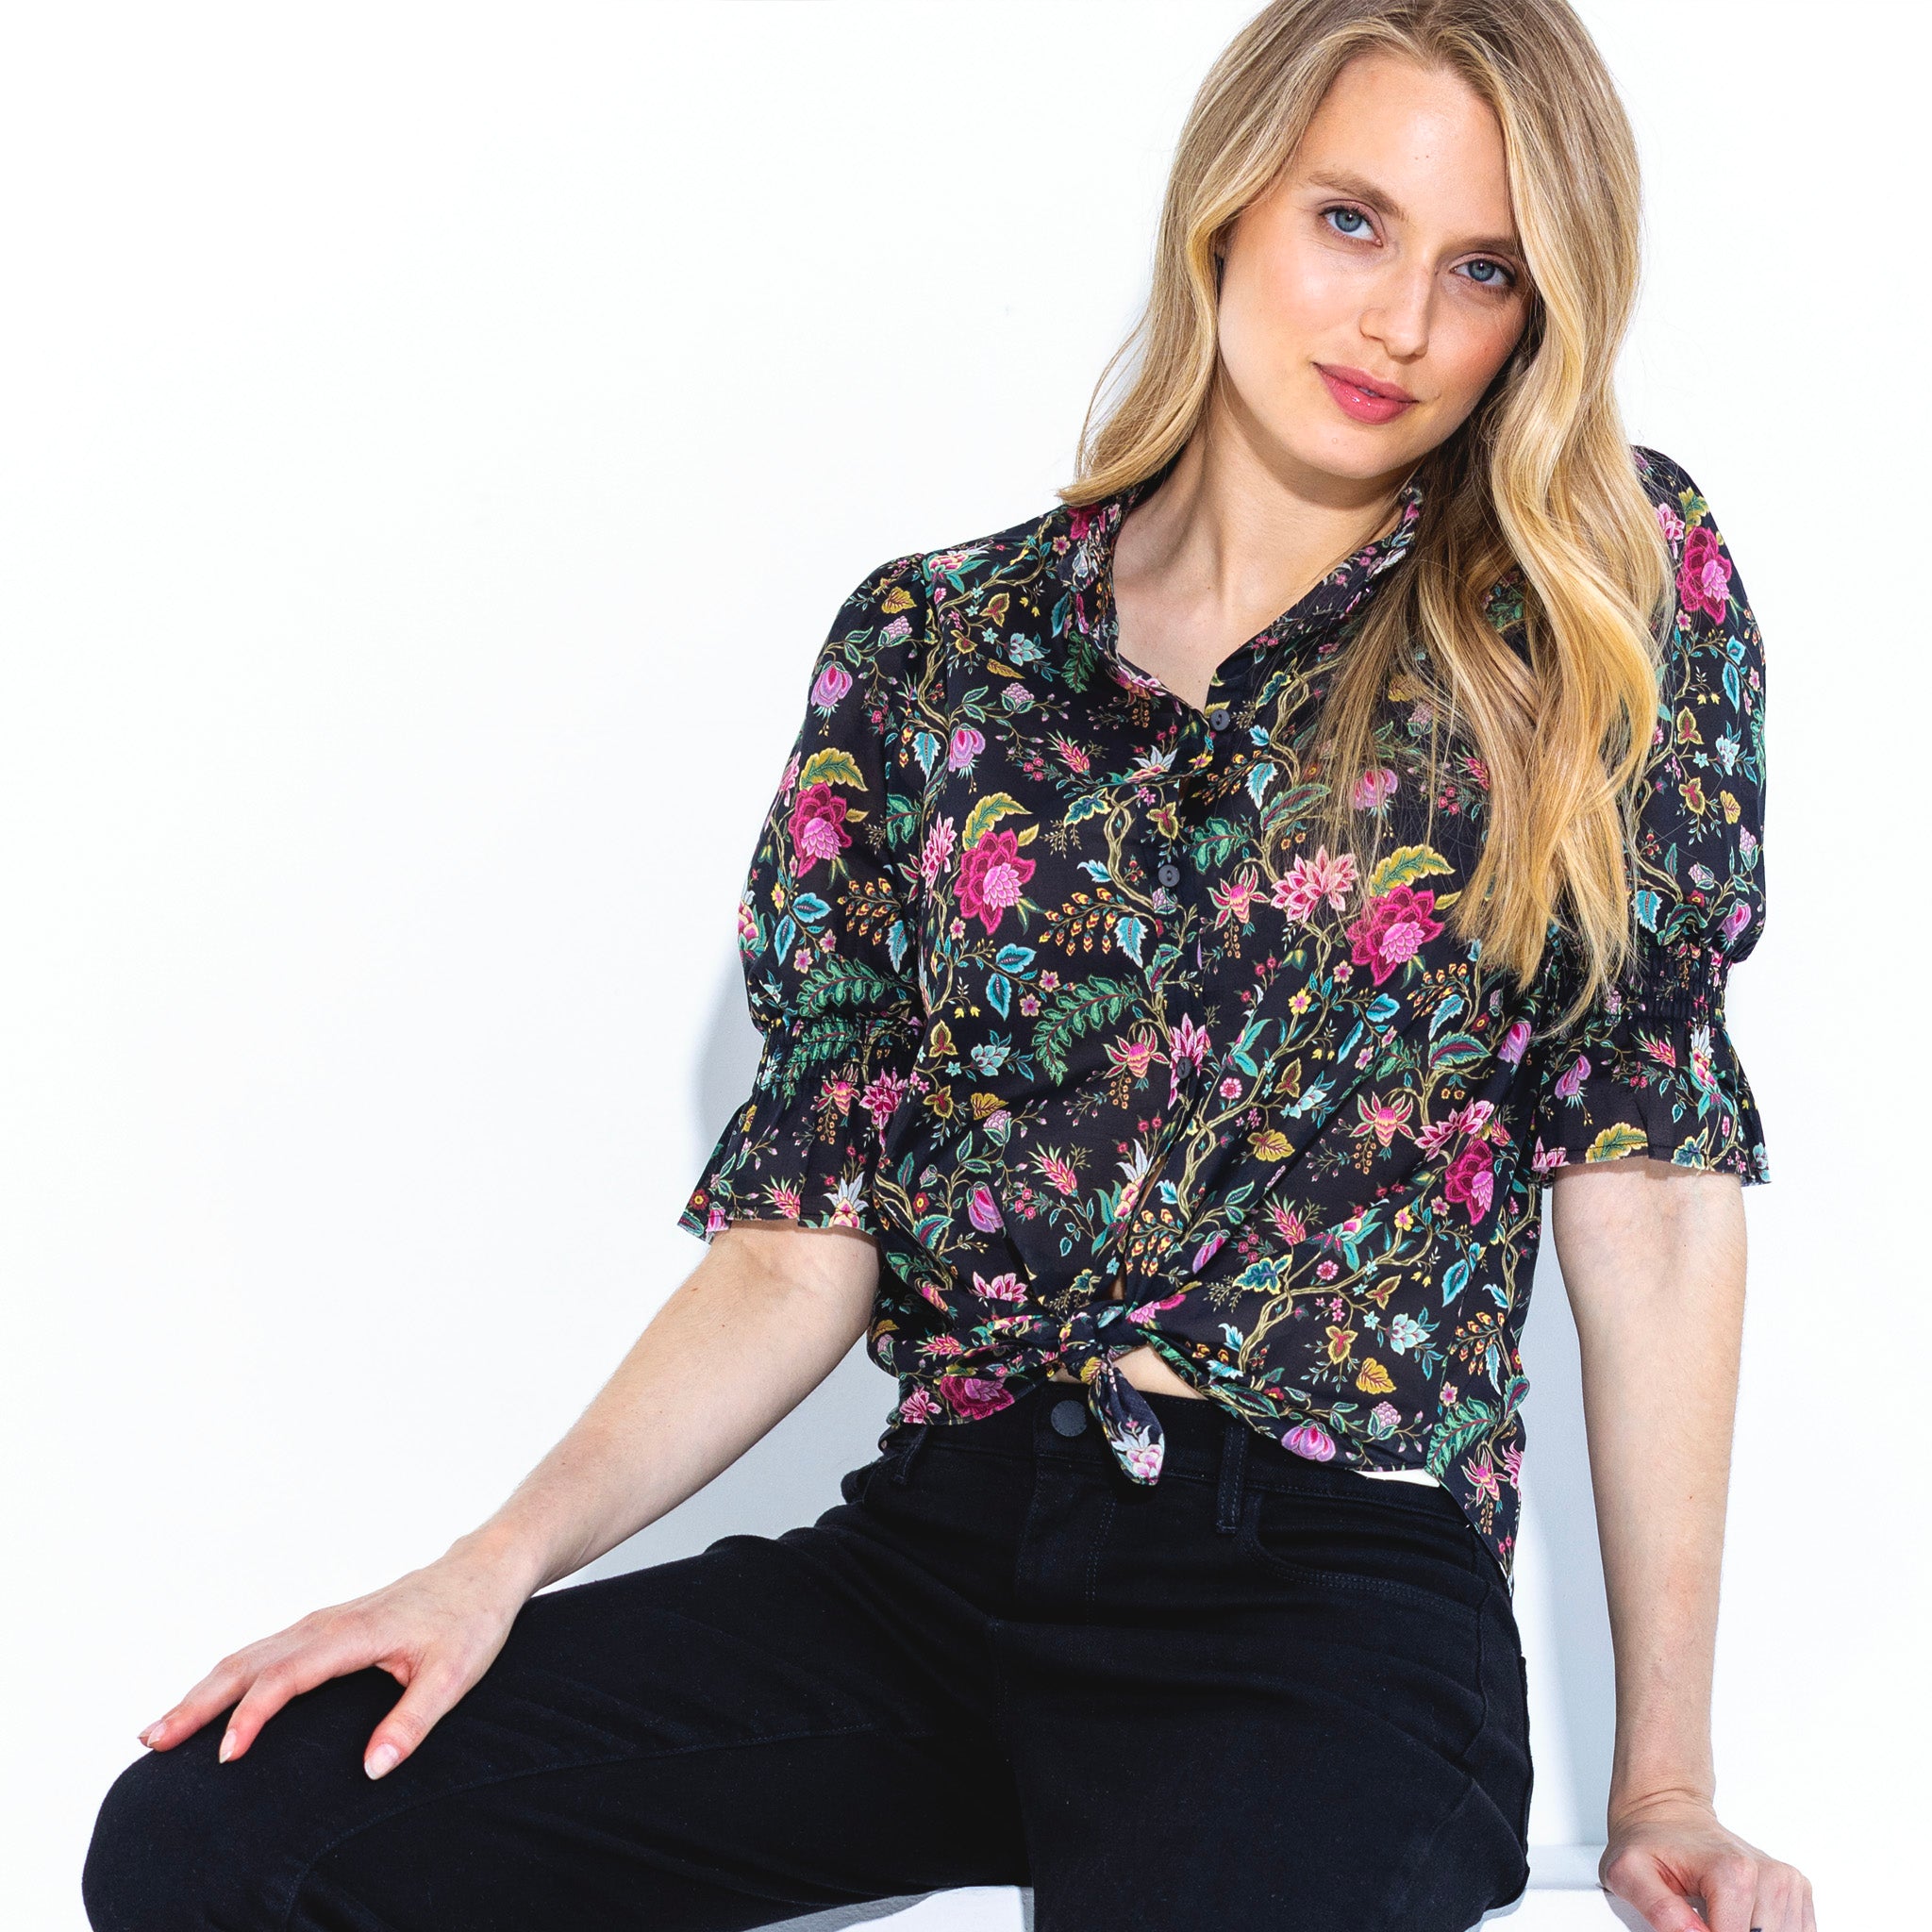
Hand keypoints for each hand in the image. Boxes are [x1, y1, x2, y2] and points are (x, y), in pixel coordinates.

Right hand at [135, 1535, 535, 1779]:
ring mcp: (323, 1621)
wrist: (484, 1571)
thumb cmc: (471, 1620)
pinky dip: (228, 1676)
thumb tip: (373, 1770)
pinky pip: (264, 1651)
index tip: (227, 1756)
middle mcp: (328, 1623)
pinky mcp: (325, 1627)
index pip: (287, 1675)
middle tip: (151, 1741)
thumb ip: (414, 1721)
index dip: (253, 1714)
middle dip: (197, 1701)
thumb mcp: (456, 1675)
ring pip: (249, 1654)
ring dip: (203, 1689)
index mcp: (354, 1634)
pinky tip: (210, 1702)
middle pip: (248, 1661)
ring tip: (159, 1730)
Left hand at [1603, 1790, 1815, 1931]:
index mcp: (1733, 1872)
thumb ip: (1659, 1909)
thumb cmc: (1650, 1842)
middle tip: (1698, 1920)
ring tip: (1714, 1916)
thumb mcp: (1629, 1872)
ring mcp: (1786, 1882)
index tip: (1691, 1929)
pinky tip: (1739, 1920)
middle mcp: (1768, 1875)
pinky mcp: (1795, 1890)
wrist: (1667, 1812)